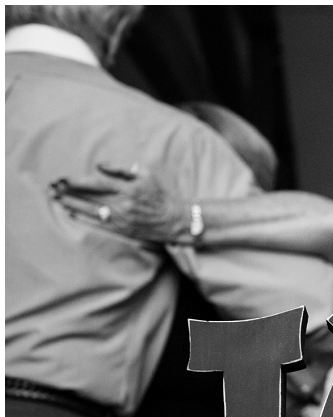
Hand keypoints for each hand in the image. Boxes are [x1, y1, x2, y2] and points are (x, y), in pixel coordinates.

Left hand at [50, 162, 190, 242]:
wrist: (174, 220)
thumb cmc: (159, 194)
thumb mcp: (145, 175)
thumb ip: (121, 169)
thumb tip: (99, 165)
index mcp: (128, 188)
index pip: (97, 183)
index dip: (77, 181)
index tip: (62, 178)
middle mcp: (124, 204)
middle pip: (90, 197)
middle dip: (69, 192)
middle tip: (51, 188)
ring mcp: (122, 218)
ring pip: (91, 210)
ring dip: (71, 204)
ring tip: (56, 199)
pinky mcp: (122, 229)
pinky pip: (98, 223)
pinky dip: (83, 217)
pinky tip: (71, 212)